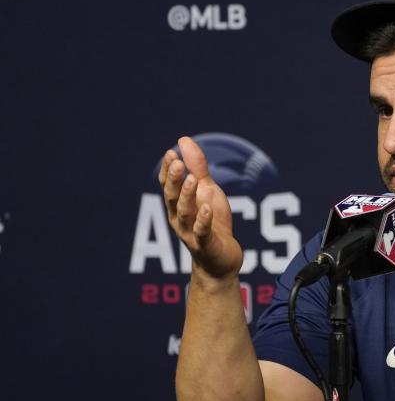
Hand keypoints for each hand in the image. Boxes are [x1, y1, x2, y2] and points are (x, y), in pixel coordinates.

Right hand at [159, 136, 242, 279]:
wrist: (221, 260)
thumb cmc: (213, 223)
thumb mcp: (207, 191)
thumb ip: (197, 167)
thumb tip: (183, 140)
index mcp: (178, 205)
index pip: (167, 185)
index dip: (167, 171)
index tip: (170, 154)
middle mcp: (179, 219)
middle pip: (171, 198)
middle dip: (173, 180)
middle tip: (176, 163)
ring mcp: (191, 233)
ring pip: (185, 213)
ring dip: (186, 196)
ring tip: (191, 180)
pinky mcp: (206, 245)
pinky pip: (202, 232)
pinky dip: (203, 220)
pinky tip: (207, 207)